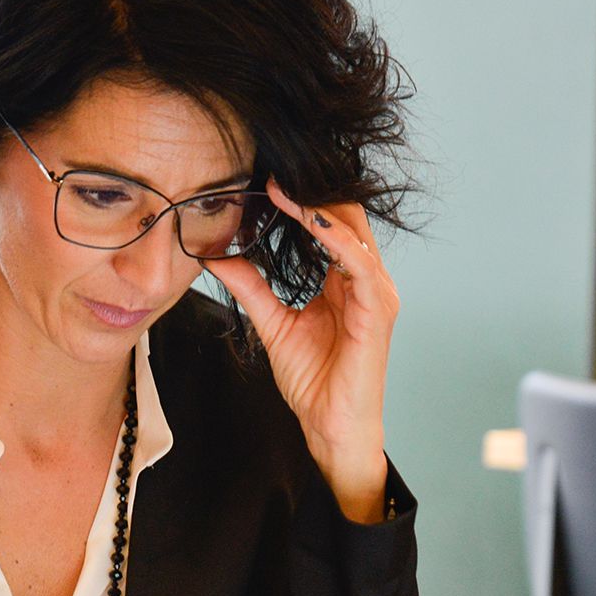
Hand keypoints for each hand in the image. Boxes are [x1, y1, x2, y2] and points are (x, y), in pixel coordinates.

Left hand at [203, 180, 397, 522]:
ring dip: (317, 207)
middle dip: (309, 192)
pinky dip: (333, 237)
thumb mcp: (273, 323)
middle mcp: (365, 279)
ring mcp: (375, 292)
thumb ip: (251, 286)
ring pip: (351, 232)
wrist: (331, 425)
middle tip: (271, 170)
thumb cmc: (314, 380)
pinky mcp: (376, 309)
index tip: (263, 179)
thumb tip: (218, 255)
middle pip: (344, 217)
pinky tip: (308, 219)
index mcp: (345, 279)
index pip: (328, 223)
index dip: (300, 199)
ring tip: (282, 187)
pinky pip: (357, 262)